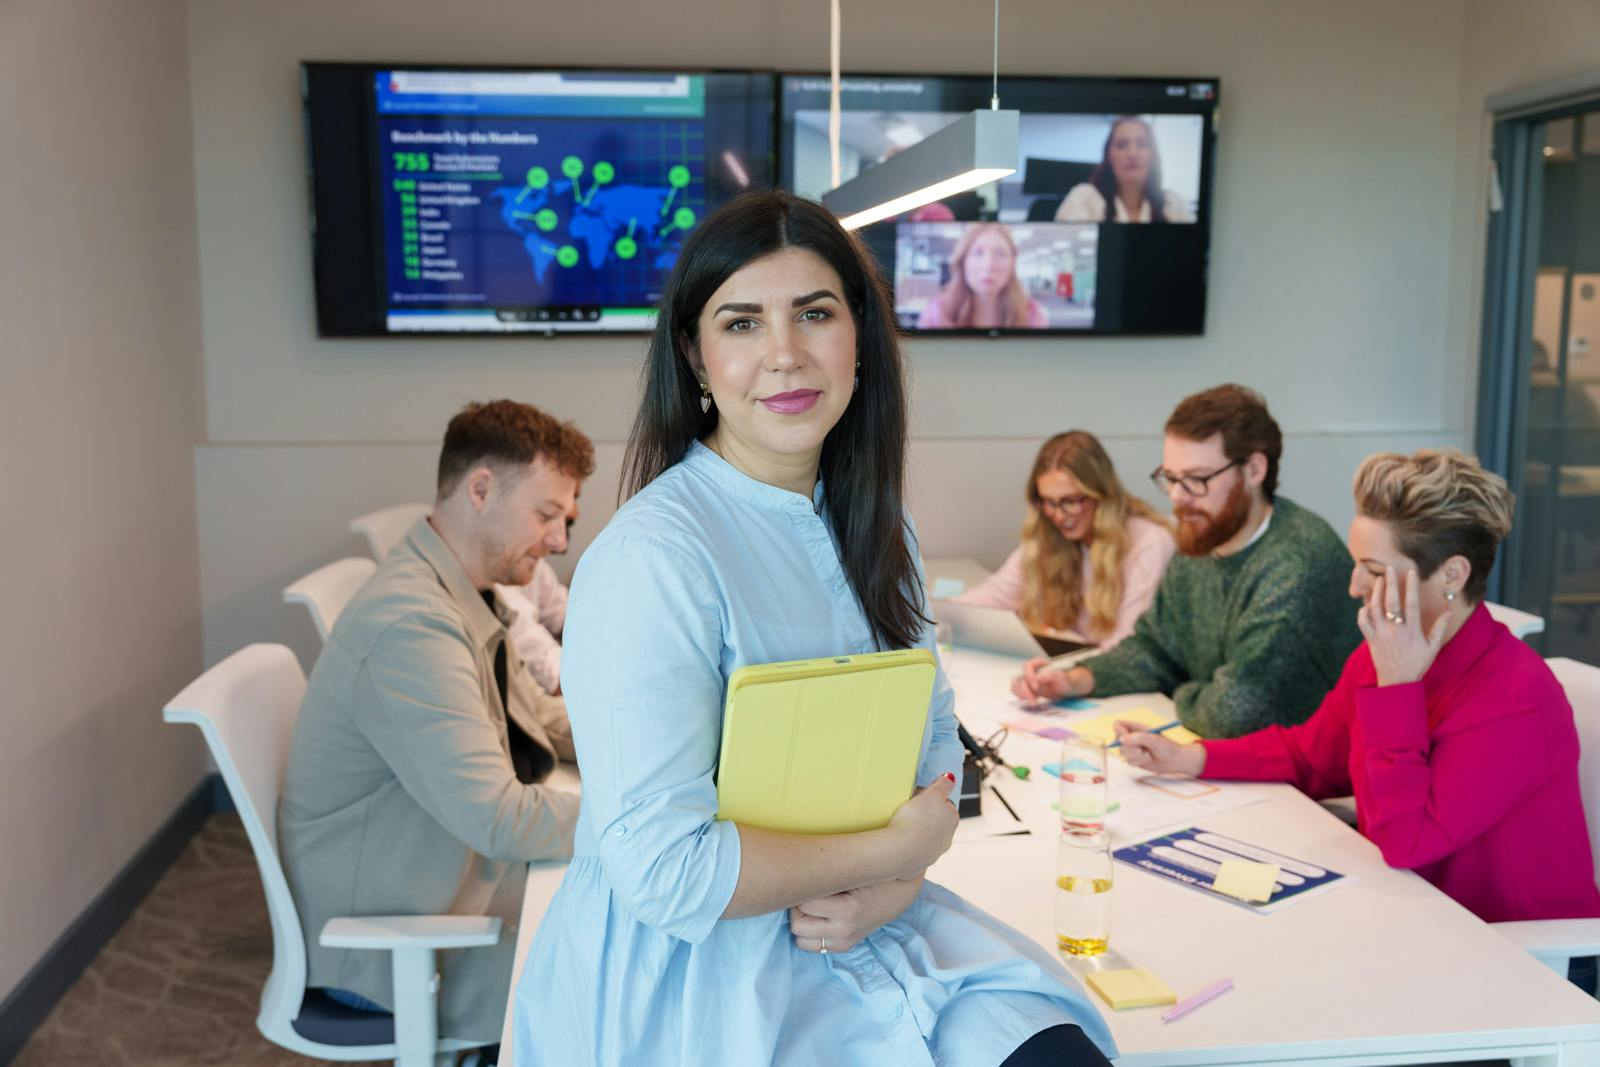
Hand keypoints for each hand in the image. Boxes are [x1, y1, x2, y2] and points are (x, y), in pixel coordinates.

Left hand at [789, 875, 923, 953]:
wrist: (900, 889)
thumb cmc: (873, 872)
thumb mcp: (852, 870)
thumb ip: (825, 875)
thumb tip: (792, 874)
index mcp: (849, 911)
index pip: (803, 903)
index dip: (802, 889)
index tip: (809, 879)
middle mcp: (846, 931)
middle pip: (797, 924)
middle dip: (798, 907)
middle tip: (811, 892)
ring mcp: (846, 942)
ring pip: (800, 939)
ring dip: (803, 922)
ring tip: (815, 905)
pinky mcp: (845, 946)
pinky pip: (813, 946)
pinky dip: (811, 933)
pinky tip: (821, 917)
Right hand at [884, 774, 958, 877]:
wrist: (898, 850)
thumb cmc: (915, 821)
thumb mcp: (932, 794)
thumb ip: (943, 785)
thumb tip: (950, 778)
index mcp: (952, 820)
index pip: (945, 804)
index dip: (931, 798)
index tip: (918, 797)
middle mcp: (946, 839)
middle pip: (936, 822)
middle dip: (924, 816)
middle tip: (908, 809)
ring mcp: (932, 854)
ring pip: (925, 838)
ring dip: (915, 832)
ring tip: (900, 824)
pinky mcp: (918, 865)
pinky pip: (913, 853)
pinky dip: (907, 847)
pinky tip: (897, 841)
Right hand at [1011, 660, 1091, 703]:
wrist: (1065, 687)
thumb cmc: (1065, 680)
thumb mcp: (1062, 677)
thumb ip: (1052, 675)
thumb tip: (1039, 676)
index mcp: (1039, 663)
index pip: (1028, 666)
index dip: (1029, 676)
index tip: (1036, 688)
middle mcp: (1030, 670)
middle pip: (1020, 677)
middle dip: (1025, 691)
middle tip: (1034, 701)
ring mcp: (1027, 679)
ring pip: (1016, 684)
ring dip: (1022, 695)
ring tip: (1033, 703)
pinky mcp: (1026, 687)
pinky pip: (1017, 691)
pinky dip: (1021, 696)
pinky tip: (1031, 701)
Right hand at [1114, 721, 1204, 775]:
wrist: (1175, 761)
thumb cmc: (1167, 747)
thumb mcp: (1154, 740)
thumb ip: (1138, 738)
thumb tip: (1121, 740)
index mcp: (1136, 728)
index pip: (1118, 725)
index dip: (1119, 731)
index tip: (1126, 738)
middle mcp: (1132, 737)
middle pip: (1117, 740)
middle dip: (1129, 748)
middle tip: (1142, 750)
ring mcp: (1132, 749)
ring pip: (1122, 752)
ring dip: (1135, 756)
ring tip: (1148, 755)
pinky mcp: (1134, 759)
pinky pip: (1128, 761)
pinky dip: (1138, 762)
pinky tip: (1148, 760)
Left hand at [1357, 566, 1447, 686]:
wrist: (1397, 681)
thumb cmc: (1417, 664)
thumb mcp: (1432, 647)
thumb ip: (1439, 628)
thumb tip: (1449, 611)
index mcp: (1412, 631)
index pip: (1411, 604)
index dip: (1411, 587)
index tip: (1410, 573)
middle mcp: (1395, 630)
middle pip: (1391, 602)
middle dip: (1390, 583)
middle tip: (1389, 569)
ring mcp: (1381, 634)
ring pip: (1375, 609)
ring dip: (1375, 593)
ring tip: (1378, 580)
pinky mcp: (1371, 640)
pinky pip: (1363, 623)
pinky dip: (1363, 612)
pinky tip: (1366, 603)